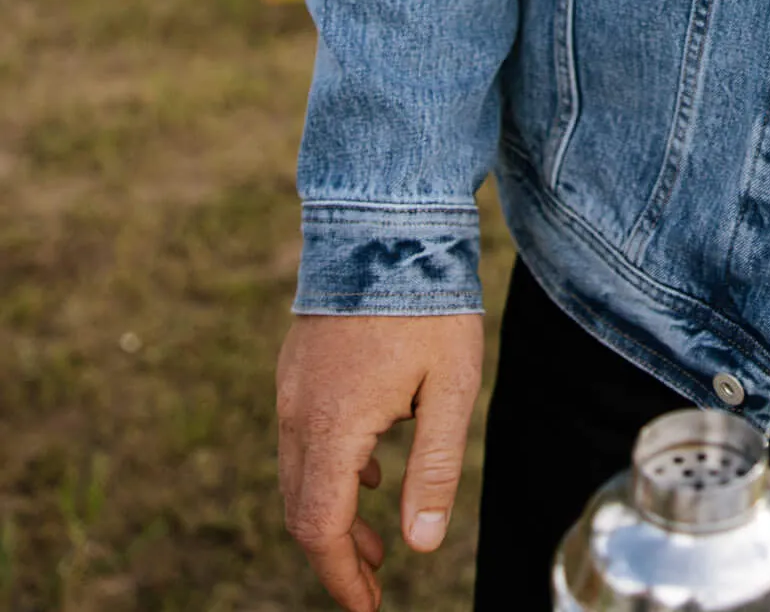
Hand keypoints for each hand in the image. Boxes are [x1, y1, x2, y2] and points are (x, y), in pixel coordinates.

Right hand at [277, 312, 484, 610]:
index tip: (369, 605)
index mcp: (332, 427)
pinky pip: (302, 435)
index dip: (341, 576)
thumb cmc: (428, 302)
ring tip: (376, 538)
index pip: (320, 527)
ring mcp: (291, 387)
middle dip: (336, 552)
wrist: (387, 223)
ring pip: (299, 472)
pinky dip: (329, 467)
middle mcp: (298, 414)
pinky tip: (369, 468)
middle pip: (302, 507)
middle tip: (375, 580)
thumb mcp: (450, 387)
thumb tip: (422, 545)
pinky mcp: (298, 365)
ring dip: (332, 511)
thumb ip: (435, 468)